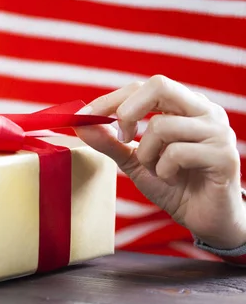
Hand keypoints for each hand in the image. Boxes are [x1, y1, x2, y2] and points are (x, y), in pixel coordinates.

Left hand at [74, 75, 245, 249]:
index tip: (85, 116)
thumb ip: (110, 141)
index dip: (110, 99)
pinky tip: (173, 178)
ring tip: (157, 169)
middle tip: (123, 137)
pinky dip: (164, 170)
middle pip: (159, 85)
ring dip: (147, 154)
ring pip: (162, 125)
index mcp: (184, 105)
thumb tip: (79, 122)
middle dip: (128, 111)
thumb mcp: (134, 160)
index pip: (143, 87)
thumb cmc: (173, 184)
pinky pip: (177, 153)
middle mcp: (204, 110)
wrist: (204, 218)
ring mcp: (217, 130)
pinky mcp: (224, 155)